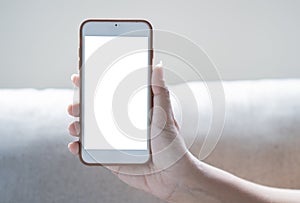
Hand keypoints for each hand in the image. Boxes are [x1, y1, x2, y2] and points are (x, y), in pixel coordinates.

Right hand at [67, 63, 199, 201]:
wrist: (171, 176)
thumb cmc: (171, 144)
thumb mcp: (165, 115)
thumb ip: (159, 91)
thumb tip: (157, 65)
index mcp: (130, 111)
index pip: (108, 93)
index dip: (92, 85)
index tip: (79, 77)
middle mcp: (119, 124)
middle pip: (93, 110)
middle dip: (79, 105)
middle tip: (73, 105)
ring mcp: (113, 140)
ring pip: (88, 130)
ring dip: (76, 126)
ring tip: (74, 126)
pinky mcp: (109, 157)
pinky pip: (90, 151)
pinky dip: (79, 148)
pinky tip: (75, 145)